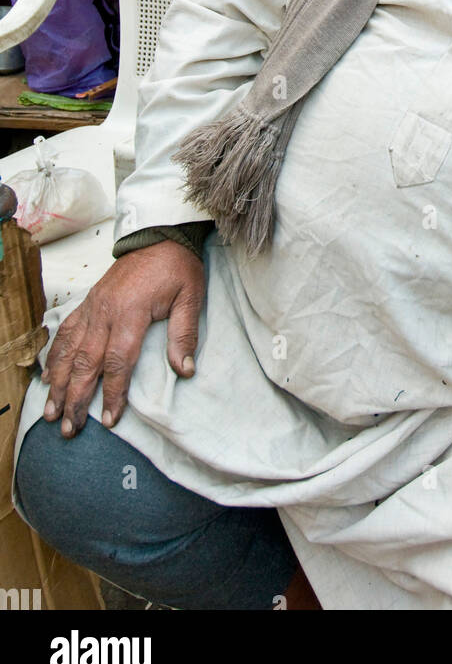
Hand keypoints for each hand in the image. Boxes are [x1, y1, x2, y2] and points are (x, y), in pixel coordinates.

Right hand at [42, 241, 204, 437]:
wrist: (160, 234)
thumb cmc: (178, 266)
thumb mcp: (191, 296)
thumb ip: (185, 334)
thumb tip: (185, 370)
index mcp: (131, 312)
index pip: (117, 361)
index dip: (112, 393)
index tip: (109, 419)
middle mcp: (105, 311)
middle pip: (85, 362)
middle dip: (76, 398)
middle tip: (70, 428)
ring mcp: (93, 306)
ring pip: (69, 350)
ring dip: (59, 383)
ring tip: (51, 411)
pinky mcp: (89, 301)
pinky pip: (66, 331)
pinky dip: (54, 355)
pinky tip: (47, 376)